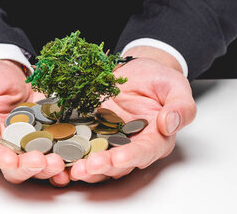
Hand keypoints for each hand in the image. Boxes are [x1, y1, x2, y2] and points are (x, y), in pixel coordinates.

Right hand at [0, 59, 66, 184]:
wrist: (8, 68)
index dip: (1, 159)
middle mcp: (9, 144)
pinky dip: (68, 154)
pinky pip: (59, 145)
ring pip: (40, 161)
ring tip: (60, 162)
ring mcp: (31, 139)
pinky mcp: (50, 130)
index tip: (10, 160)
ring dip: (50, 166)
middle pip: (17, 166)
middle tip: (42, 161)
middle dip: (30, 167)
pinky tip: (77, 157)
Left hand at [58, 49, 195, 184]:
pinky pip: (80, 140)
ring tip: (67, 168)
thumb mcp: (176, 86)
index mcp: (156, 138)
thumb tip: (169, 123)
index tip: (116, 158)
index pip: (144, 152)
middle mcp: (131, 144)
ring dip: (82, 164)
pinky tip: (55, 151)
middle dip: (100, 167)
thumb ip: (181, 107)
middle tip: (84, 168)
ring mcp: (110, 138)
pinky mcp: (92, 128)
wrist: (139, 68)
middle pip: (116, 162)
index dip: (130, 157)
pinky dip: (68, 148)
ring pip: (96, 157)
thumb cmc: (160, 79)